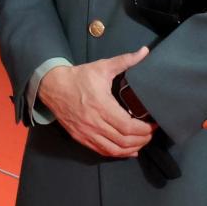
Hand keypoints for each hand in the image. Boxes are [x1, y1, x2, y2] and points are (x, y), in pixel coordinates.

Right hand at [37, 48, 155, 157]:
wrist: (52, 86)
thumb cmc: (79, 77)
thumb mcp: (102, 67)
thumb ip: (125, 60)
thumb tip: (145, 51)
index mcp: (101, 106)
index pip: (128, 126)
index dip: (144, 129)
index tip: (153, 125)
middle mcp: (94, 122)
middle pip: (124, 140)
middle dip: (142, 139)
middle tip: (151, 133)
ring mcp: (86, 132)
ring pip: (114, 149)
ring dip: (132, 148)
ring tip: (142, 141)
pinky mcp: (81, 137)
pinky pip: (102, 151)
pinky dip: (118, 153)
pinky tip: (128, 150)